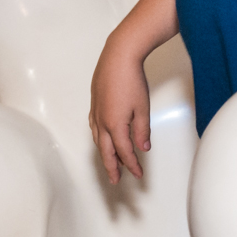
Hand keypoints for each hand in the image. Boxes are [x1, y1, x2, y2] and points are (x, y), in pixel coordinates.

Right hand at [89, 36, 150, 183]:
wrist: (119, 56)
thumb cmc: (132, 79)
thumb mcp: (143, 108)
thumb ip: (142, 131)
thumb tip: (142, 149)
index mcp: (115, 125)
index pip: (124, 152)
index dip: (132, 165)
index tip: (138, 175)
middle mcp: (102, 121)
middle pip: (106, 151)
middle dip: (112, 167)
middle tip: (115, 181)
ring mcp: (96, 111)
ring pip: (98, 140)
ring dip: (104, 153)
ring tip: (110, 162)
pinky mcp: (95, 102)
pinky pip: (94, 126)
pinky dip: (98, 137)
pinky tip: (101, 137)